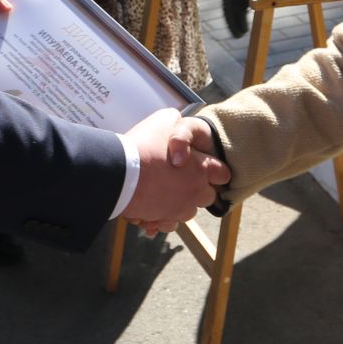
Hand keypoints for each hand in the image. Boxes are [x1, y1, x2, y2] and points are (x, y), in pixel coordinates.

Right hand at [120, 109, 229, 235]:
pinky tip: (152, 208)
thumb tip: (176, 119)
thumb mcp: (162, 120)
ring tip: (163, 193)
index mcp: (202, 168)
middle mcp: (196, 191)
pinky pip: (168, 223)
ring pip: (188, 211)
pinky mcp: (162, 219)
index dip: (214, 169)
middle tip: (180, 179)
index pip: (222, 173)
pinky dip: (162, 218)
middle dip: (197, 189)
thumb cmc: (144, 146)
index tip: (205, 167)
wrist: (120, 173)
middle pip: (207, 196)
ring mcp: (180, 208)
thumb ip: (175, 120)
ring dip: (179, 204)